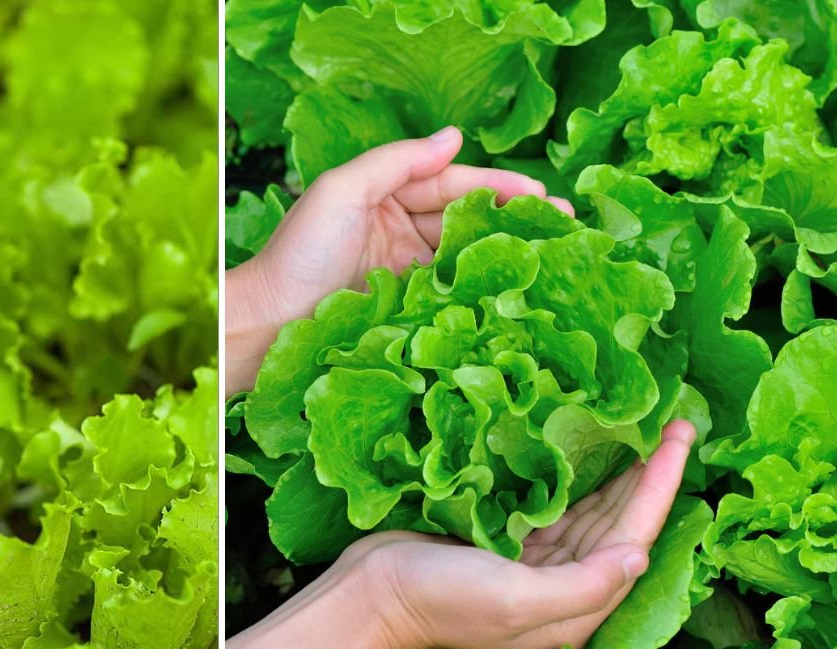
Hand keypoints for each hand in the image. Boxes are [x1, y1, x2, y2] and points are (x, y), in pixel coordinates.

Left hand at [225, 128, 573, 395]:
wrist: (271, 323)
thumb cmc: (300, 252)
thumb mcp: (343, 190)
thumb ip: (398, 161)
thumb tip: (454, 136)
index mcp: (383, 197)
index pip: (449, 184)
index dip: (495, 186)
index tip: (540, 195)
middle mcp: (398, 231)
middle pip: (465, 218)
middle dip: (514, 217)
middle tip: (566, 222)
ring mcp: (405, 273)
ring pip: (465, 255)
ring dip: (508, 252)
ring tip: (557, 254)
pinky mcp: (407, 311)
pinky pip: (452, 294)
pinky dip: (484, 289)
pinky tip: (518, 290)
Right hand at [226, 421, 695, 648]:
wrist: (372, 593)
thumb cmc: (441, 598)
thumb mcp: (515, 599)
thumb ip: (584, 584)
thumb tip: (638, 554)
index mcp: (574, 608)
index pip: (633, 538)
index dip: (661, 487)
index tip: (681, 436)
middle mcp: (563, 587)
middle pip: (619, 523)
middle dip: (648, 475)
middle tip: (672, 423)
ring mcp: (534, 563)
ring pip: (590, 511)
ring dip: (616, 473)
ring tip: (639, 429)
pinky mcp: (506, 541)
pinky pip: (554, 505)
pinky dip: (574, 476)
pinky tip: (582, 447)